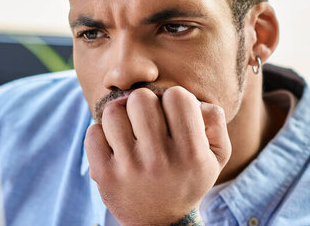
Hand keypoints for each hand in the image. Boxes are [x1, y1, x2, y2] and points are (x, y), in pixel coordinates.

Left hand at [84, 86, 230, 225]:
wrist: (161, 222)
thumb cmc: (187, 177)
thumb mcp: (216, 154)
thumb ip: (214, 119)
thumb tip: (192, 99)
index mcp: (192, 154)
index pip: (177, 96)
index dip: (173, 99)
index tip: (171, 114)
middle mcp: (160, 161)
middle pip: (141, 98)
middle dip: (144, 103)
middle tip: (147, 119)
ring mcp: (129, 168)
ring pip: (114, 111)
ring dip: (121, 115)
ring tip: (130, 129)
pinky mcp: (103, 174)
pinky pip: (93, 131)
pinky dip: (101, 132)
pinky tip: (114, 144)